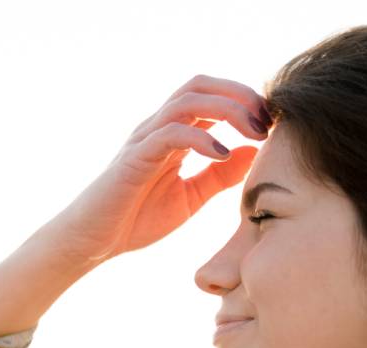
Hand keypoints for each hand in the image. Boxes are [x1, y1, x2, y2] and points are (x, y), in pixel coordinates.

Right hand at [53, 74, 269, 261]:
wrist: (94, 242)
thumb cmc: (137, 219)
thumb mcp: (192, 197)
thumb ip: (220, 175)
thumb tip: (253, 152)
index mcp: (173, 134)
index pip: (211, 96)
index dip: (244, 101)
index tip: (272, 123)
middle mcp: (158, 128)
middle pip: (201, 85)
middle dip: (240, 94)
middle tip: (267, 120)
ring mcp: (145, 139)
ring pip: (188, 100)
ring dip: (228, 109)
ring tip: (254, 131)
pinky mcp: (135, 158)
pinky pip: (170, 133)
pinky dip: (202, 138)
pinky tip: (223, 153)